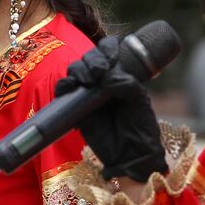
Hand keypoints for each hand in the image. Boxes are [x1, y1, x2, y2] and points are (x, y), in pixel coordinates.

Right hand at [55, 36, 166, 181]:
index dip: (107, 49)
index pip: (109, 50)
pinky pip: (64, 91)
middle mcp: (104, 80)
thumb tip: (104, 77)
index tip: (111, 60)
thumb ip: (125, 83)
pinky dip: (63, 86)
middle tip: (99, 73)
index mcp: (121, 74)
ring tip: (87, 82)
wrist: (131, 155)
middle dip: (92, 59)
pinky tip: (71, 87)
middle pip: (90, 57)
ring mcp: (88, 94)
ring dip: (78, 70)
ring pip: (75, 71)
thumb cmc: (141, 127)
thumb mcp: (139, 100)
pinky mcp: (75, 108)